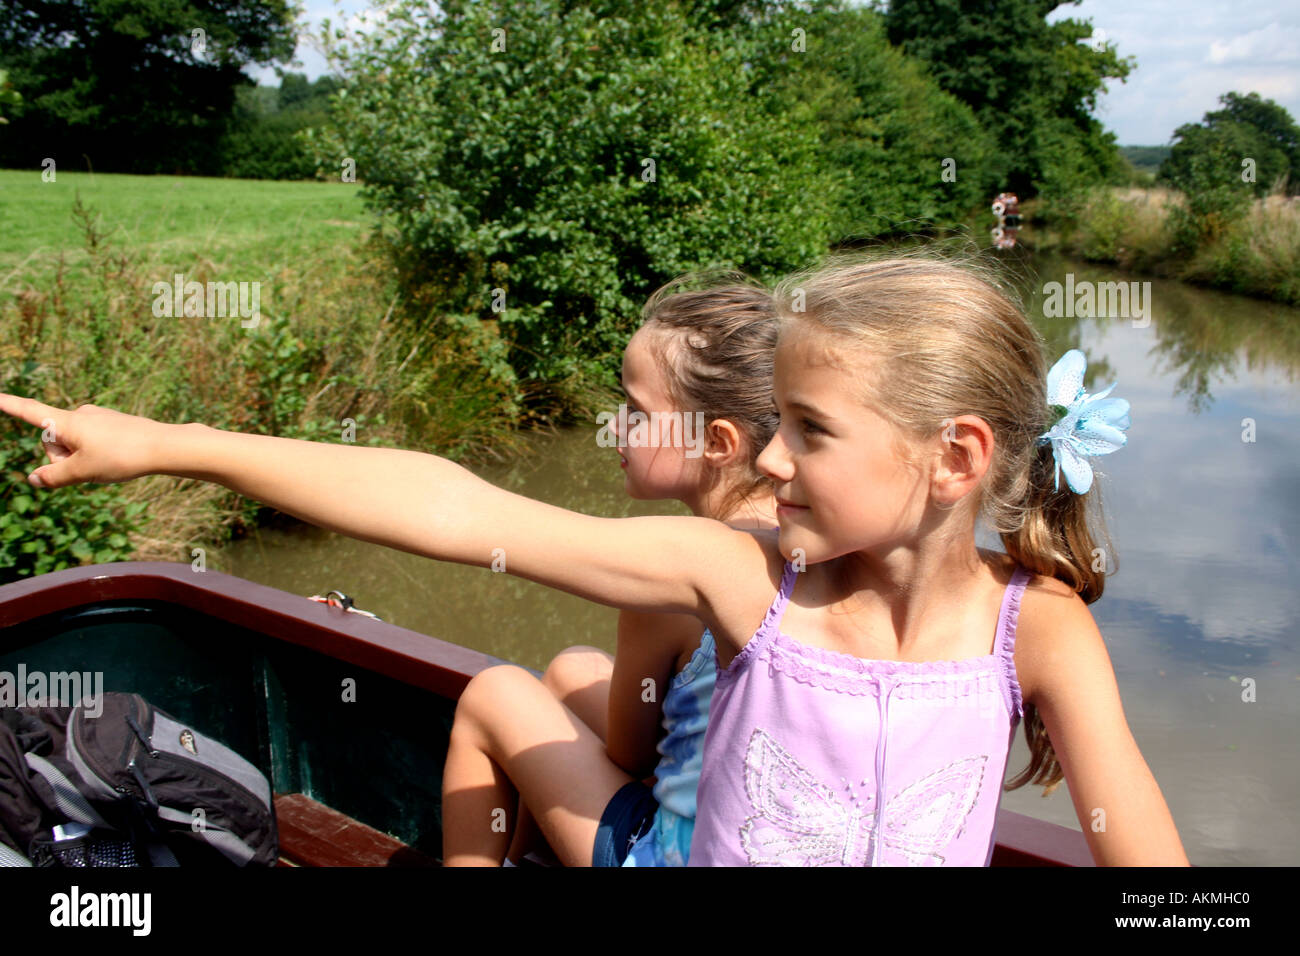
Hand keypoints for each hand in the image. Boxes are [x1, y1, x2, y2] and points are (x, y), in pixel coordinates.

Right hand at [0, 393, 170, 488]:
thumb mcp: (83, 472)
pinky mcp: (112, 424)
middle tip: (93, 466)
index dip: (10, 405)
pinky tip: (119, 458)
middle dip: (64, 459)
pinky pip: (93, 443)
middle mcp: (80, 414)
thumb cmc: (122, 456)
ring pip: (76, 446)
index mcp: (67, 422)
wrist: (164, 446)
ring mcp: (98, 418)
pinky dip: (98, 455)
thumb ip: (54, 476)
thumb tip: (34, 479)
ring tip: (111, 461)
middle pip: (55, 443)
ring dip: (84, 459)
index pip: (30, 412)